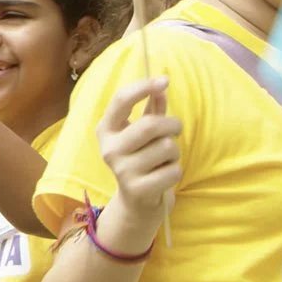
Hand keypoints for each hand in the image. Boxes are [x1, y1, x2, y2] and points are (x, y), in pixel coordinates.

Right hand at [97, 77, 181, 228]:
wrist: (137, 201)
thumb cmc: (142, 159)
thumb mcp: (142, 133)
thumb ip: (151, 110)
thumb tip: (161, 88)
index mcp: (106, 129)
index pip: (121, 99)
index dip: (144, 87)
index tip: (164, 80)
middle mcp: (109, 148)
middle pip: (150, 125)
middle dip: (172, 124)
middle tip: (175, 129)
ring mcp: (121, 170)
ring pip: (167, 148)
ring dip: (174, 152)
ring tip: (165, 159)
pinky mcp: (138, 189)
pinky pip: (173, 171)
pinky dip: (176, 171)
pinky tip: (164, 175)